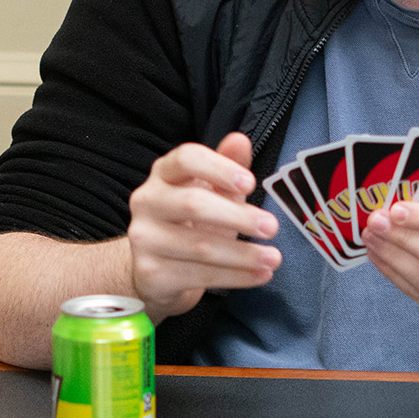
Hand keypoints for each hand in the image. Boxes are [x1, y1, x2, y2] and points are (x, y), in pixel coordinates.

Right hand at [126, 132, 278, 316]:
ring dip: (243, 254)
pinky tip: (260, 275)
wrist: (156, 270)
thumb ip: (226, 166)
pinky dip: (236, 277)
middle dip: (238, 216)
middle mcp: (147, 201)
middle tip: (272, 227)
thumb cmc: (191, 222)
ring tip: (273, 258)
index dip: (219, 168)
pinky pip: (199, 276)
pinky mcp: (150, 273)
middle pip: (194, 204)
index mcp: (163, 174)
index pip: (186, 159)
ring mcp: (144, 239)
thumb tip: (240, 141)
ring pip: (200, 246)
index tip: (250, 184)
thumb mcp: (212, 191)